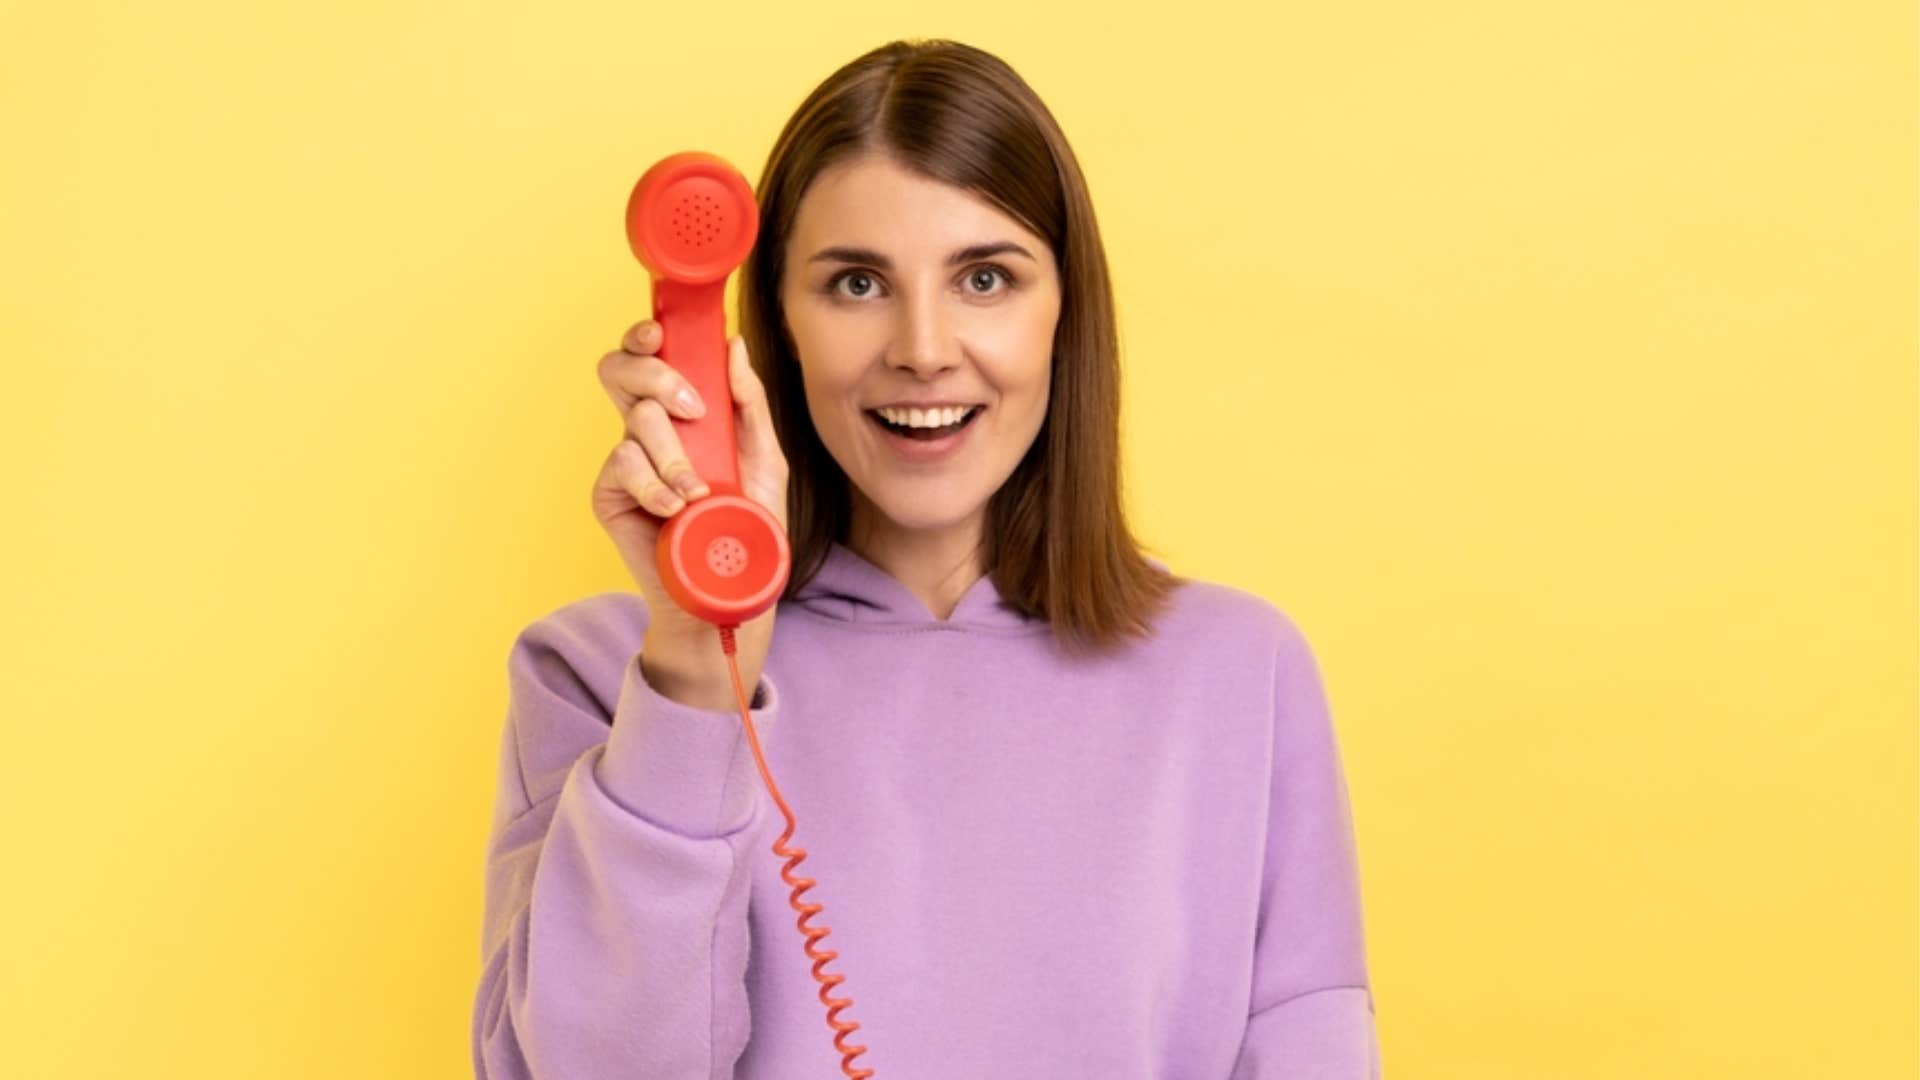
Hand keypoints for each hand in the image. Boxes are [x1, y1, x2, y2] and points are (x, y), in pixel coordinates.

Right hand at [590, 320, 788, 707]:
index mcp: (680, 411)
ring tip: (697, 490)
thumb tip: (735, 346)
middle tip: (692, 409)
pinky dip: (655, 486)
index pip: (650, 356)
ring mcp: (627, 462)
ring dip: (673, 454)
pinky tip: (674, 509)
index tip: (660, 332)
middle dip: (656, 375)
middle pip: (622, 370)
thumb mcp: (764, 458)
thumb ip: (749, 403)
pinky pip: (623, 465)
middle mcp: (648, 429)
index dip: (645, 335)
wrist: (729, 590)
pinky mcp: (611, 495)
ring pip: (633, 420)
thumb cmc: (748, 524)